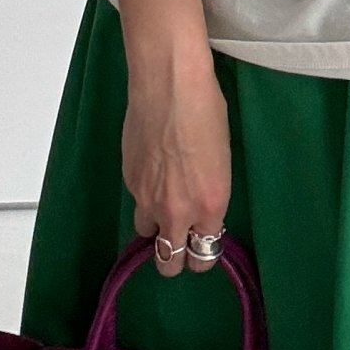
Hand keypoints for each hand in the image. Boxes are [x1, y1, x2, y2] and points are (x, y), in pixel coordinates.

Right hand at [121, 47, 231, 277]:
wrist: (168, 85)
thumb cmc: (208, 112)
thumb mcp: (222, 160)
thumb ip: (208, 194)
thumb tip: (198, 202)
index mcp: (209, 207)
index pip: (202, 257)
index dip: (203, 254)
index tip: (204, 243)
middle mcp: (176, 212)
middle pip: (169, 263)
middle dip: (176, 257)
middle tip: (181, 239)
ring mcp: (146, 199)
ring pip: (147, 234)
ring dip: (156, 228)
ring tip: (164, 205)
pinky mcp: (127, 181)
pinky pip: (136, 202)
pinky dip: (144, 197)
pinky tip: (153, 170)